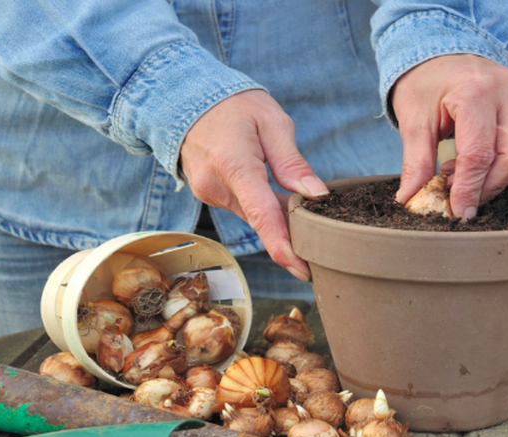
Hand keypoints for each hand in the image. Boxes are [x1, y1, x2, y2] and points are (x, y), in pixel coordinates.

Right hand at [180, 90, 327, 281]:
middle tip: (322, 241)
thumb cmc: (234, 104)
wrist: (186, 96)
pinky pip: (242, 207)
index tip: (303, 270)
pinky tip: (277, 198)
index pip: (263, 216)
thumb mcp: (271, 121)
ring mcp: (209, 192)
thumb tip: (317, 195)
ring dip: (276, 217)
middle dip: (290, 232)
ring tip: (302, 209)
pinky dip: (261, 206)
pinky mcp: (209, 193)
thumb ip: (293, 161)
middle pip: (261, 220)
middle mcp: (216, 185)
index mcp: (234, 165)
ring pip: (253, 216)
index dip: (284, 247)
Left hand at [391, 54, 507, 218]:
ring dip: (495, 177)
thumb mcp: (413, 121)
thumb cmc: (425, 83)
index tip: (458, 212)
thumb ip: (416, 163)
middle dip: (490, 184)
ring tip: (460, 176)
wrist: (441, 52)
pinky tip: (472, 165)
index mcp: (475, 92)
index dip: (469, 189)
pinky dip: (500, 165)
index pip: (479, 153)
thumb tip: (410, 200)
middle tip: (460, 196)